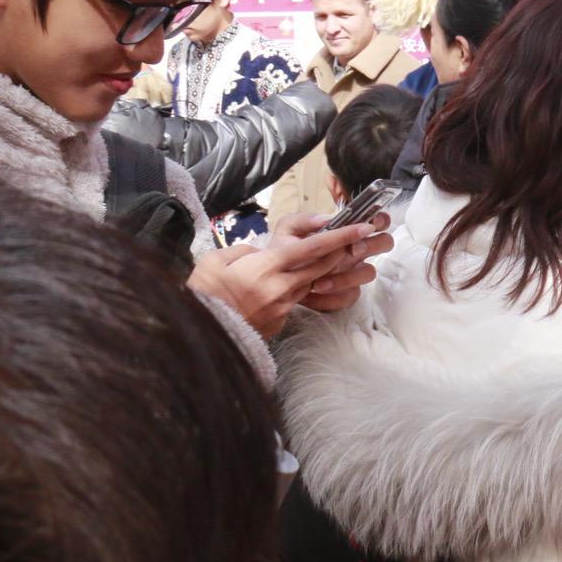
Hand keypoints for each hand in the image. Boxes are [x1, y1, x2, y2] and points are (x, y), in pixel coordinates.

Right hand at [188, 222, 389, 337]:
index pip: (314, 248)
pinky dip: (298, 289)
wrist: (199, 334)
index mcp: (267, 267)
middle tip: (357, 239)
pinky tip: (285, 285)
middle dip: (342, 252)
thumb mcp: (215, 262)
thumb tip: (256, 252)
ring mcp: (283, 307)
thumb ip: (241, 251)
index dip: (341, 236)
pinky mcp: (280, 321)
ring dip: (323, 271)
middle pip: (323, 266)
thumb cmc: (204, 293)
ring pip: (312, 283)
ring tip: (327, 259)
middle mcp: (282, 287)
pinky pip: (295, 300)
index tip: (362, 227)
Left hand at [269, 211, 395, 313]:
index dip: (380, 220)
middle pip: (384, 243)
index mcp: (346, 231)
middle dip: (372, 245)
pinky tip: (315, 292)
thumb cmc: (285, 252)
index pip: (376, 220)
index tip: (369, 225)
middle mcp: (355, 250)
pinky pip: (351, 295)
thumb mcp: (287, 231)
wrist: (275, 280)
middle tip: (352, 250)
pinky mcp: (347, 293)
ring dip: (346, 276)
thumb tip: (326, 219)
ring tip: (318, 281)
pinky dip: (333, 294)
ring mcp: (353, 272)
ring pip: (369, 272)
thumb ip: (304, 221)